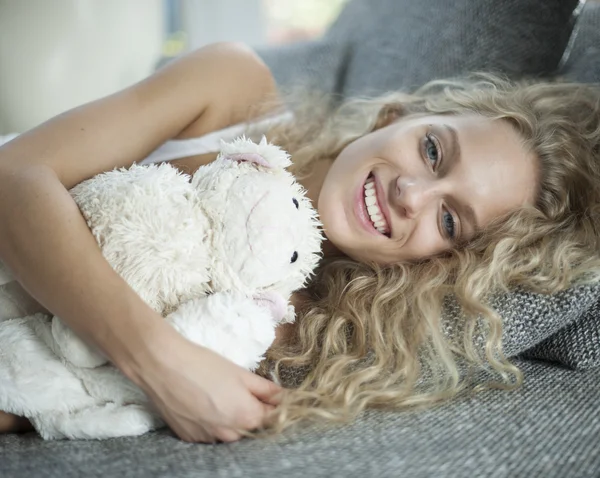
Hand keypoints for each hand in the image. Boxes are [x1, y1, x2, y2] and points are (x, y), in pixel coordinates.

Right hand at [133, 329, 281, 442]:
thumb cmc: (203, 365)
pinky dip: (211, 421)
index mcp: (247, 417)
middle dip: (250, 410)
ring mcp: (208, 439)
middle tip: (237, 388)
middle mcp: (229, 434)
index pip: (272, 417)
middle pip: (250, 427)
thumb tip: (283, 397)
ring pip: (229, 431)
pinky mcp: (189, 438)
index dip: (273, 404)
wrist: (162, 366)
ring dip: (230, 418)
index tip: (268, 394)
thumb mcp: (241, 373)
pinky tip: (202, 402)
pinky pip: (209, 433)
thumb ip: (266, 389)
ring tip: (216, 393)